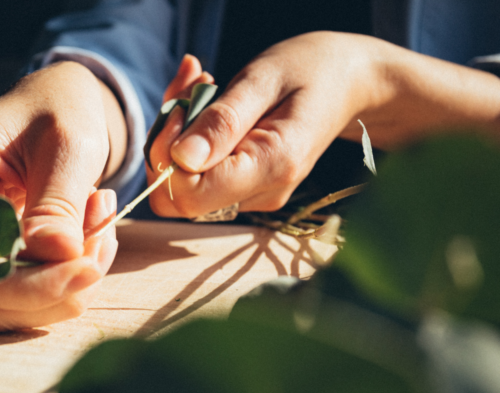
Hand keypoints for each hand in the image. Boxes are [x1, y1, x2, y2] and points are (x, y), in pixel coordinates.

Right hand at [0, 61, 125, 330]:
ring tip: (101, 228)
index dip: (25, 283)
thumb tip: (58, 258)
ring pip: (5, 305)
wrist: (60, 105)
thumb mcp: (67, 145)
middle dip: (53, 284)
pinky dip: (68, 279)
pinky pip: (24, 294)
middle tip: (101, 240)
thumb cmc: (60, 110)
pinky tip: (94, 236)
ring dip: (65, 285)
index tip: (86, 268)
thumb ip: (58, 203)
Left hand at [147, 32, 499, 217]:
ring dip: (177, 134)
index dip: (167, 156)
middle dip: (166, 145)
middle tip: (185, 92)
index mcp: (271, 167)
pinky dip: (190, 137)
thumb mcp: (263, 80)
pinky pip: (199, 174)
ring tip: (200, 86)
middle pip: (179, 196)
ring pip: (185, 184)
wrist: (352, 82)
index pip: (189, 194)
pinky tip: (206, 101)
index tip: (179, 109)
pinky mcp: (246, 187)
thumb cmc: (312, 70)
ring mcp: (253, 195)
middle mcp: (261, 192)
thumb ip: (222, 121)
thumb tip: (181, 158)